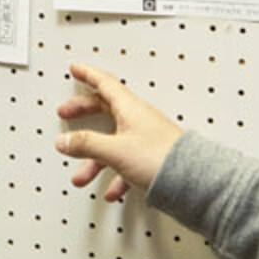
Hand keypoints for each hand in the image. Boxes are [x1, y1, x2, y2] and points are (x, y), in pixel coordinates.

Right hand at [55, 61, 183, 201]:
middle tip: (66, 112)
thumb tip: (64, 140)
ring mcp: (145, 139)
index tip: (76, 69)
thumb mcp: (115, 150)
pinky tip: (112, 189)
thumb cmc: (161, 158)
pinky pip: (125, 162)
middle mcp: (138, 119)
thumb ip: (87, 144)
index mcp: (130, 108)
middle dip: (83, 111)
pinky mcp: (151, 159)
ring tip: (82, 175)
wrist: (193, 182)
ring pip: (112, 142)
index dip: (88, 75)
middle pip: (105, 108)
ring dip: (94, 157)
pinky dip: (114, 175)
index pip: (104, 83)